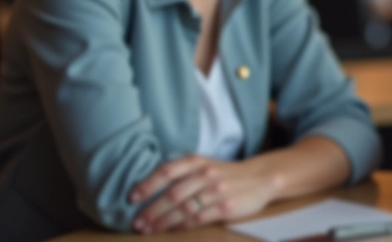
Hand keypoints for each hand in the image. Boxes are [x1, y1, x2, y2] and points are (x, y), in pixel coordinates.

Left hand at [129, 155, 278, 232]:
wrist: (260, 179)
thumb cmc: (225, 174)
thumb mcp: (204, 165)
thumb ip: (182, 173)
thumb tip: (149, 189)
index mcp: (197, 162)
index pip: (167, 171)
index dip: (147, 184)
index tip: (131, 198)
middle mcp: (206, 174)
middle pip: (172, 193)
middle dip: (151, 210)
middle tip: (137, 223)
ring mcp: (216, 191)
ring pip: (184, 208)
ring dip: (163, 221)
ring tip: (149, 230)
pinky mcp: (226, 207)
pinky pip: (199, 218)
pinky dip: (182, 226)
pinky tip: (172, 230)